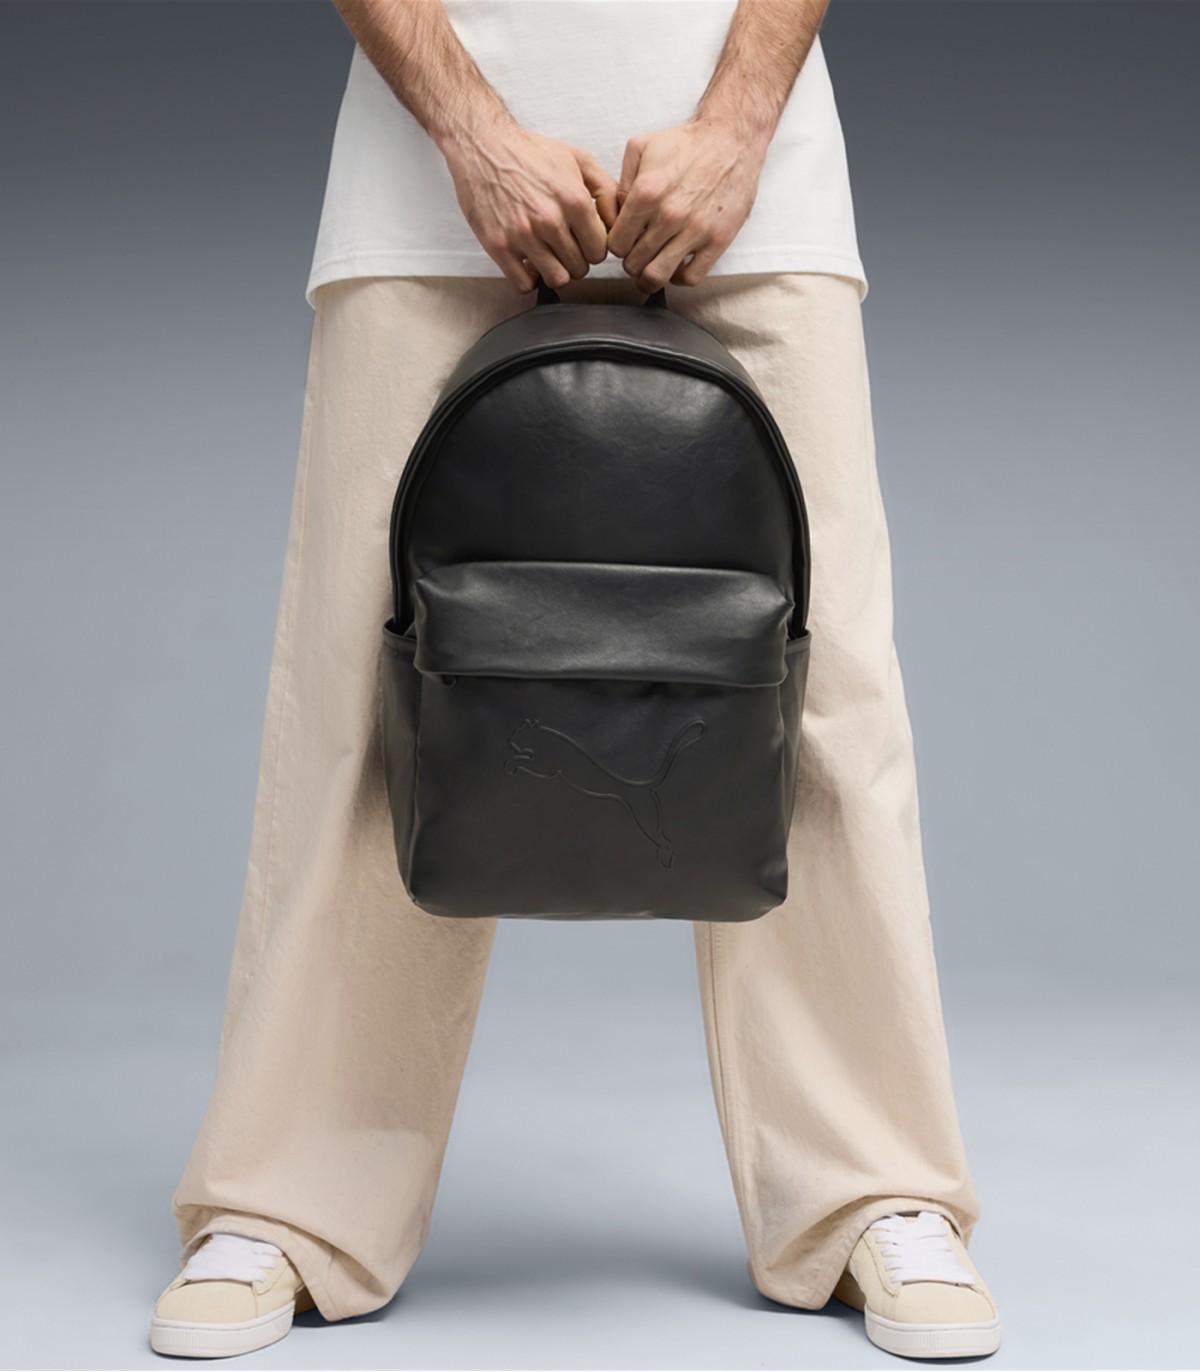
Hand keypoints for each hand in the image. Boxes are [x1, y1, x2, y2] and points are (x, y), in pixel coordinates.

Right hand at [443, 118, 619, 292]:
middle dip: (576, 259)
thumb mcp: (578, 159)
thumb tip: (618, 222)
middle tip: (565, 246)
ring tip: (550, 255)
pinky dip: (530, 279)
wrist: (483, 146)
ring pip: (557, 279)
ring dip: (556, 270)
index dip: (594, 247)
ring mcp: (523, 236)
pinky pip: (524, 285)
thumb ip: (607, 190)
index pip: (599, 250)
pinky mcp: (499, 247)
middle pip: (580, 268)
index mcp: (574, 201)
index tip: (584, 240)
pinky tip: (529, 263)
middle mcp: (550, 221)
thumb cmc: (530, 153)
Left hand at [607, 117, 768, 292]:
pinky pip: (691, 278)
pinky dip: (679, 278)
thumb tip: (614, 215)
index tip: (624, 242)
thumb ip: (620, 183)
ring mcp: (695, 230)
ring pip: (657, 276)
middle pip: (633, 263)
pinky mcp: (717, 240)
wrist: (732, 140)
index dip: (617, 246)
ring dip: (649, 276)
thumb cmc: (688, 145)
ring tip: (652, 265)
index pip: (616, 244)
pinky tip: (676, 265)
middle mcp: (670, 215)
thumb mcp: (641, 148)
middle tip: (637, 253)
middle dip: (631, 261)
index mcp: (647, 193)